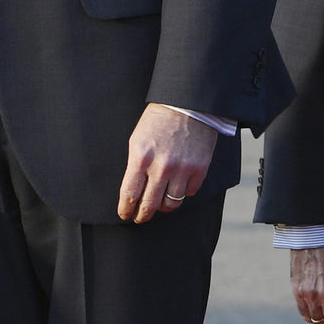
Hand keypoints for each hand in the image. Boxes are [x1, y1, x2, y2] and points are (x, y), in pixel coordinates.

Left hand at [118, 103, 216, 223]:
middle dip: (142, 215)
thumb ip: (135, 165)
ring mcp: (182, 170)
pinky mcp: (199, 170)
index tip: (124, 214)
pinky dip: (182, 193)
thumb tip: (133, 190)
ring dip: (163, 207)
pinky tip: (177, 187)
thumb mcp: (137, 140)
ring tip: (158, 204)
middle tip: (139, 218)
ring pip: (171, 204)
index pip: (130, 193)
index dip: (125, 209)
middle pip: (150, 205)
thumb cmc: (157, 122)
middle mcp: (161, 167)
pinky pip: (188, 193)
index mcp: (141, 157)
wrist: (187, 105)